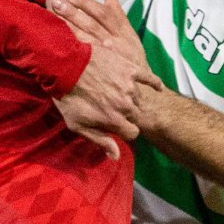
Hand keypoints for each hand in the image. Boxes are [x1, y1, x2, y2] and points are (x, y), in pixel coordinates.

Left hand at [52, 0, 155, 73]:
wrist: (137, 91)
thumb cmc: (133, 61)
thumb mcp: (131, 37)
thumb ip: (119, 15)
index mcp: (121, 35)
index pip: (102, 14)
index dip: (85, 3)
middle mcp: (112, 45)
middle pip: (89, 25)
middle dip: (72, 12)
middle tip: (56, 2)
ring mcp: (102, 59)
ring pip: (82, 39)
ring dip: (67, 27)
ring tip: (52, 15)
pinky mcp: (94, 70)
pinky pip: (78, 56)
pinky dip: (67, 45)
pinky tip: (55, 38)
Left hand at [52, 9, 162, 159]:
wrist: (65, 67)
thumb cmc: (68, 98)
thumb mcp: (78, 125)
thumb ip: (100, 140)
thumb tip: (116, 156)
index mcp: (115, 121)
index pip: (132, 133)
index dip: (124, 130)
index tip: (116, 125)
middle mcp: (126, 105)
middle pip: (135, 115)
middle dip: (126, 114)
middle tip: (112, 106)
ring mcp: (129, 87)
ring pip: (138, 98)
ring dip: (131, 98)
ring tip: (118, 92)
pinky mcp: (130, 69)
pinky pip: (149, 78)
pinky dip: (155, 83)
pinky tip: (158, 88)